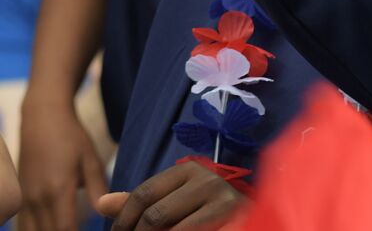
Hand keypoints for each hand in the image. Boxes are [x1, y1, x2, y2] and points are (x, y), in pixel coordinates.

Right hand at [16, 102, 106, 230]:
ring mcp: (25, 200)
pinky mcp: (20, 199)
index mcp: (58, 190)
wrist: (42, 120)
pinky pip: (24, 227)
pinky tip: (52, 229)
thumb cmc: (71, 138)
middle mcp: (37, 199)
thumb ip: (98, 188)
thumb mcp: (91, 160)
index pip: (65, 229)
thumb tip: (107, 211)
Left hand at [97, 161, 245, 230]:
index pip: (143, 194)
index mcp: (188, 170)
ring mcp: (224, 200)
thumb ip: (140, 205)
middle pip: (155, 216)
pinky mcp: (236, 218)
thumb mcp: (172, 205)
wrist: (251, 219)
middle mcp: (208, 179)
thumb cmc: (207, 214)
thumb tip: (100, 203)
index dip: (123, 222)